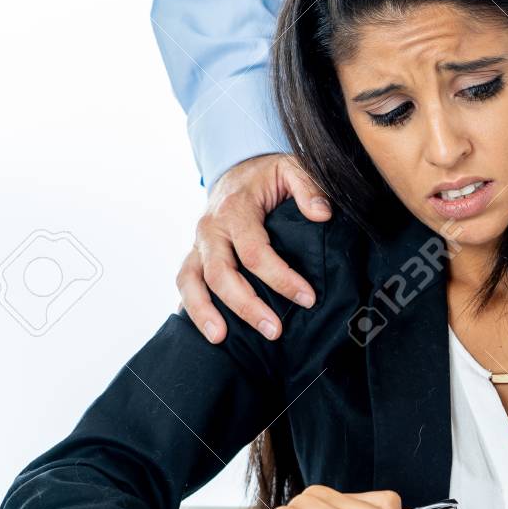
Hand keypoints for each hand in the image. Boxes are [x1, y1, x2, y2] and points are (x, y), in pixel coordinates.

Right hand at [178, 153, 331, 343]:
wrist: (237, 170)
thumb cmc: (268, 176)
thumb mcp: (291, 169)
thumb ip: (309, 188)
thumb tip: (322, 214)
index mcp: (236, 210)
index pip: (255, 252)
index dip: (281, 278)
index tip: (307, 298)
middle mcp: (210, 229)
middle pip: (221, 274)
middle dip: (246, 306)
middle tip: (273, 331)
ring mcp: (198, 244)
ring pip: (191, 281)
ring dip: (205, 312)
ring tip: (221, 339)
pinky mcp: (194, 256)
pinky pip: (185, 284)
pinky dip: (191, 308)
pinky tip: (207, 331)